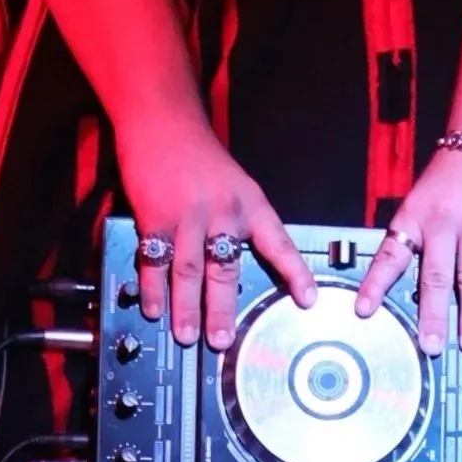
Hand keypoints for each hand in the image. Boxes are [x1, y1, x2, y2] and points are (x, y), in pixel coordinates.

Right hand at [120, 107, 313, 348]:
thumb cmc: (199, 156)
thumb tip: (239, 265)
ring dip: (187, 306)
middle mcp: (221, 212)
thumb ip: (240, 223)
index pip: (279, 242)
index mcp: (250, 204)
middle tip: (222, 340)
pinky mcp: (153, 217)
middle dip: (223, 308)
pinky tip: (154, 307)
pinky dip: (152, 286)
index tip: (308, 300)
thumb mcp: (236, 184)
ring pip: (188, 270)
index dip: (295, 272)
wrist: (162, 122)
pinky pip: (153, 259)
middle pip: (225, 268)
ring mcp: (186, 216)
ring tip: (188, 335)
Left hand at [354, 144, 461, 354]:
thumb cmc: (451, 175)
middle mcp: (444, 225)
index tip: (364, 311)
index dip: (376, 284)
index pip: (391, 255)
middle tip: (429, 346)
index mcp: (415, 217)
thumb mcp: (421, 199)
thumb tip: (405, 282)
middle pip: (435, 276)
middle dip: (432, 314)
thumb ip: (416, 237)